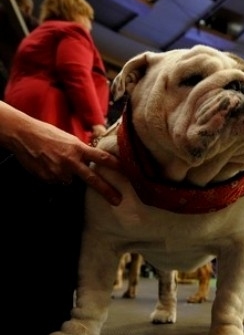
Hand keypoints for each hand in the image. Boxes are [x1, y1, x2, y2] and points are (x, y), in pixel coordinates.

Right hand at [1, 103, 121, 204]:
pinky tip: (48, 164)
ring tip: (56, 161)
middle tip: (117, 200)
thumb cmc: (48, 133)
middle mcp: (70, 161)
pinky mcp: (47, 178)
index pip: (101, 157)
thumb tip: (94, 159)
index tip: (128, 172)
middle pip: (92, 178)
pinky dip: (55, 175)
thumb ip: (82, 150)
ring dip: (67, 174)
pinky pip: (56, 180)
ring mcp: (58, 171)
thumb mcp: (70, 138)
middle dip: (106, 190)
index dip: (116, 165)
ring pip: (70, 180)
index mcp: (78, 148)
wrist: (23, 135)